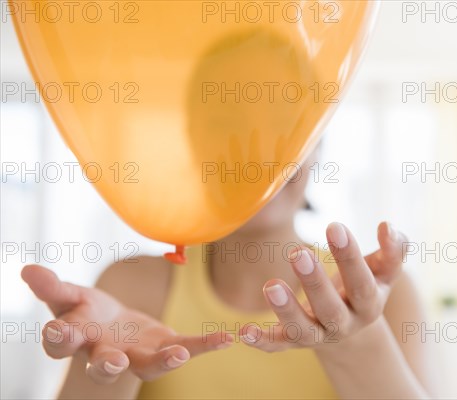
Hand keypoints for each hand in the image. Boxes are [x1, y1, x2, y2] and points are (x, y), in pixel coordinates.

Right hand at [21, 265, 231, 383]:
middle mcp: (107, 353)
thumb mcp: (71, 297)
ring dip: (163, 362)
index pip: (62, 343)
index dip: (59, 338)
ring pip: (147, 366)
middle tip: (113, 362)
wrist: (115, 327)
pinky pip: (186, 348)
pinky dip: (206, 345)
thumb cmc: (88, 313)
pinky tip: (227, 338)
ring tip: (179, 354)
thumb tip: (28, 270)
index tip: (58, 331)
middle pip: (103, 365)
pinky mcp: (165, 349)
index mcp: (79, 338)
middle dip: (107, 365)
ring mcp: (138, 356)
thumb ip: (53, 287)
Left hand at [239, 221, 404, 351]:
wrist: (351, 326)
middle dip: (315, 283)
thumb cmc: (365, 284)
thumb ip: (393, 249)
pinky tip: (243, 331)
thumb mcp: (383, 270)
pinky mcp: (293, 342)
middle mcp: (344, 324)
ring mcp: (318, 335)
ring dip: (286, 310)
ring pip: (302, 330)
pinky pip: (277, 345)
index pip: (363, 284)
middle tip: (299, 252)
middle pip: (331, 309)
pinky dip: (261, 341)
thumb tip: (388, 226)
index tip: (335, 226)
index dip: (350, 257)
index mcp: (369, 304)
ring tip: (270, 285)